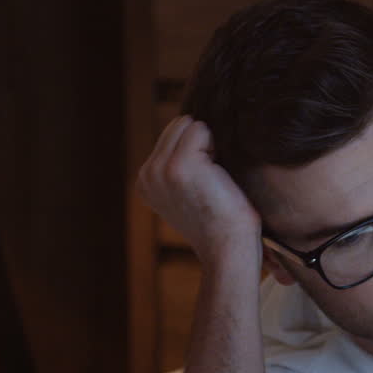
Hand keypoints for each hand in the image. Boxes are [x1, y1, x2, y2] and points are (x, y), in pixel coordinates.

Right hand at [137, 116, 261, 267]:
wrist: (228, 248)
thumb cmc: (220, 221)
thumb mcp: (186, 194)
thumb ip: (176, 168)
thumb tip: (190, 126)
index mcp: (144, 182)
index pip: (170, 137)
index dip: (196, 151)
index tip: (204, 182)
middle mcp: (146, 174)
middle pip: (177, 125)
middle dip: (200, 143)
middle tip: (212, 178)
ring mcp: (160, 168)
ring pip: (188, 125)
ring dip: (208, 144)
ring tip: (214, 177)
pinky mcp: (180, 164)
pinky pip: (202, 129)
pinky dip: (216, 145)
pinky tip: (218, 175)